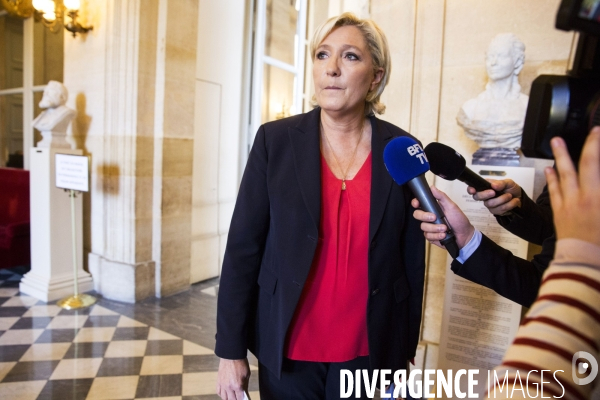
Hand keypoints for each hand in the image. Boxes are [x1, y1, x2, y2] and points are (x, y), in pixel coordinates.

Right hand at [217, 358, 249, 399]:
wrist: (231, 355)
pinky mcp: (218, 381)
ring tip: (232, 396)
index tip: (244, 398)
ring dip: (229, 398)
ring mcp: (222, 385)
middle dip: (236, 399)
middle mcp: (229, 387)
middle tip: (238, 397)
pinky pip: (218, 392)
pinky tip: (226, 393)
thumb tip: (244, 393)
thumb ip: (245, 386)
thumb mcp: (247, 375)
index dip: (243, 399)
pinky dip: (222, 394)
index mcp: (238, 386)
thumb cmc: (240, 363)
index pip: (240, 399)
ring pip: (224, 398)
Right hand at [412, 186, 474, 249]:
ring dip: (435, 228)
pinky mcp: (430, 236)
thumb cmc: (459, 220)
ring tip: (445, 228)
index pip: (419, 203)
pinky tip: (443, 235)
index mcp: (432, 208)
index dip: (415, 202)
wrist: (464, 235)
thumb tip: (432, 187)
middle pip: (417, 215)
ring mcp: (429, 227)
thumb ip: (442, 197)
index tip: (417, 204)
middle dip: (425, 217)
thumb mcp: (452, 206)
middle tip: (434, 217)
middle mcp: (429, 217)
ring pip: (423, 227)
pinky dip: (436, 236)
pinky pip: (427, 236)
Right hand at [467, 179, 521, 215]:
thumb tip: (493, 185)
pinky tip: (514, 201)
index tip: (473, 190)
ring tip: (510, 196)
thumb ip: (501, 183)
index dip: (470, 189)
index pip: (473, 187)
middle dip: (485, 195)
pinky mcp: (495, 211)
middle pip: (477, 197)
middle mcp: (485, 196)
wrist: (521, 199)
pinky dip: (509, 205)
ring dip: (502, 199)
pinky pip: (499, 209)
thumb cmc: (512, 189)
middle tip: (493, 193)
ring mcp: (489, 204)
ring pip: (490, 204)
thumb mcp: (509, 183)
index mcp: (486, 186)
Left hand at [545, 127, 599, 246]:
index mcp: (597, 196)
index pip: (595, 164)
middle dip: (585, 146)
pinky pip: (554, 191)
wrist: (584, 261)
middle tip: (587, 131)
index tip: (598, 132)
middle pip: (584, 165)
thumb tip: (595, 182)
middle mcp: (583, 197)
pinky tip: (549, 169)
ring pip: (564, 175)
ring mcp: (570, 203)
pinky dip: (552, 179)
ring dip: (561, 157)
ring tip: (556, 142)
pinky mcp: (560, 212)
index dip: (596, 146)